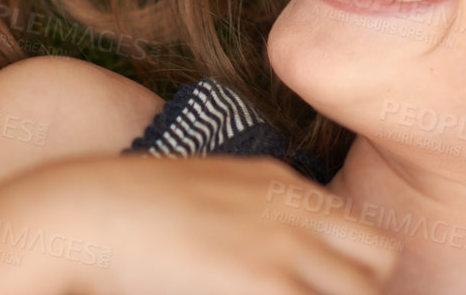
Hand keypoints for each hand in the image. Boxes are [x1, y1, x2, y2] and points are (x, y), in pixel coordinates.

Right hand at [0, 154, 397, 294]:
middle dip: (363, 289)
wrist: (84, 210)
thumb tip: (235, 253)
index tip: (317, 288)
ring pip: (365, 292)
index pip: (355, 227)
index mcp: (277, 182)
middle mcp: (294, 208)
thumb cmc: (121, 209)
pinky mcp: (268, 283)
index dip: (348, 269)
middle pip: (381, 257)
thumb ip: (234, 212)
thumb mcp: (194, 191)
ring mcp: (286, 245)